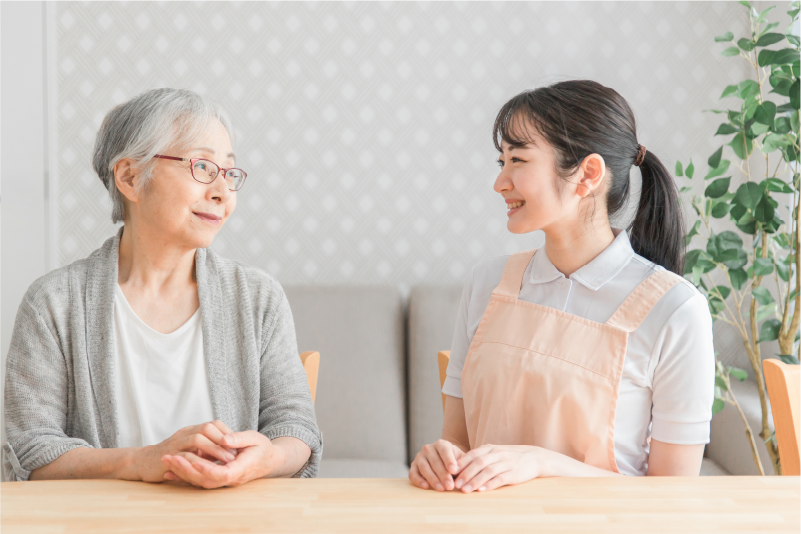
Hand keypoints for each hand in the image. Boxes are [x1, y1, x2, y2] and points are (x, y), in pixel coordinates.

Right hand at [134, 420, 237, 482]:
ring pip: (198, 439)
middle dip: (223, 440)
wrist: (144, 461)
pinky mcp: (169, 455)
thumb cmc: (171, 456)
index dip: (226, 432)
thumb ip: (206, 446)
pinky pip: (185, 455)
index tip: (238, 445)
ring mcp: (176, 442)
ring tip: (227, 460)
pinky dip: (199, 460)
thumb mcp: (190, 447)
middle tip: (236, 453)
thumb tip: (227, 448)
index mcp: (192, 430)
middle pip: (207, 427)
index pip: (213, 424)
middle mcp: (185, 432)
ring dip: (215, 449)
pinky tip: (210, 467)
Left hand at [161, 430, 281, 488]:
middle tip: (170, 458)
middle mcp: (230, 478)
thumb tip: (223, 438)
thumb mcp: (254, 438)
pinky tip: (171, 470)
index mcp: (241, 469)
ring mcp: (223, 480)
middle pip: (206, 480)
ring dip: (182, 472)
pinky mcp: (217, 477)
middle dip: (186, 471)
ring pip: (200, 481)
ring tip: (167, 460)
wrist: (268, 460)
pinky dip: (185, 476)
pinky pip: (199, 479)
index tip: (193, 461)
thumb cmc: (262, 448)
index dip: (207, 469)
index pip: (222, 474)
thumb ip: (238, 439)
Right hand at [409, 439, 465, 490]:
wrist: (445, 464)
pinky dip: (419, 480)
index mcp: (441, 444)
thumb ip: (462, 465)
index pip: (444, 450)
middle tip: (450, 486)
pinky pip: (413, 473)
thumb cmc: (455, 463)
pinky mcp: (413, 466)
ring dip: (433, 479)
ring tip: (441, 489)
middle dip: (443, 475)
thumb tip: (462, 473)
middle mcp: (428, 449)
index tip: (454, 471)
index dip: (449, 460)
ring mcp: (419, 457)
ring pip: (424, 468)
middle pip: (435, 461)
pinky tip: (426, 487)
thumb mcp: (461, 460)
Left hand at [454, 444, 541, 492]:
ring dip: (475, 481)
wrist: (533, 457)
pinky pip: (500, 478)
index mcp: (490, 448)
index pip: (472, 454)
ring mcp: (506, 463)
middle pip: (478, 463)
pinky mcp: (514, 473)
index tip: (450, 472)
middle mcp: (497, 454)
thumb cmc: (509, 457)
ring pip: (488, 471)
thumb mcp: (494, 453)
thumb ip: (480, 457)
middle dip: (465, 474)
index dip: (461, 463)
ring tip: (466, 490)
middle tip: (456, 484)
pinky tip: (482, 490)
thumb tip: (460, 467)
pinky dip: (490, 484)